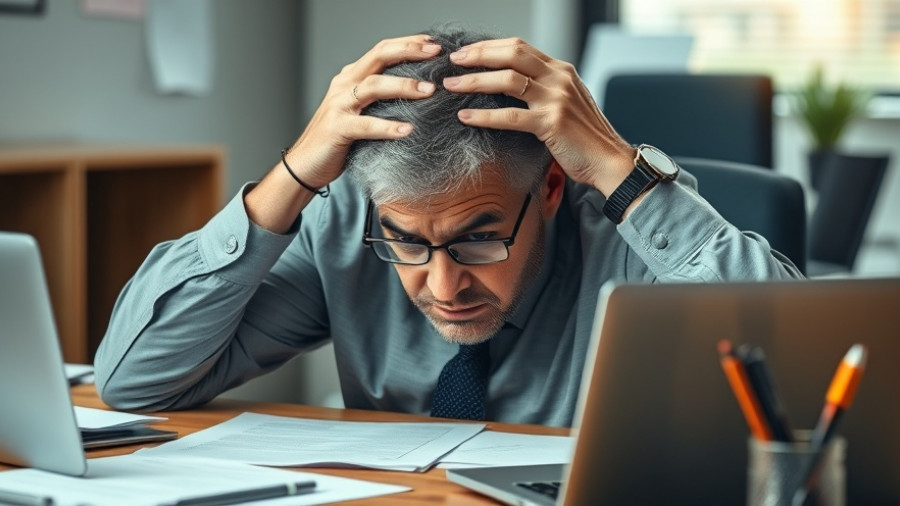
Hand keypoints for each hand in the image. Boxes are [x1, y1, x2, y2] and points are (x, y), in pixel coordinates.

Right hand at [284, 34, 440, 188]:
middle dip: (409, 51)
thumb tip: (421, 95)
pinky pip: (365, 125)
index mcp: (352, 77)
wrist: (306, 164)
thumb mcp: (362, 112)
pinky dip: (387, 126)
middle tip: (436, 53)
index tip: (435, 43)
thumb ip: (383, 100)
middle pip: (379, 56)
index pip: (382, 50)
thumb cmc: (339, 139)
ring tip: (429, 91)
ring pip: (374, 86)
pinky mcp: (337, 128)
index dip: (408, 43)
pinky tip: (407, 130)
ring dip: (403, 85)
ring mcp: (339, 105)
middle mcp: (345, 84)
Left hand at [443, 38, 635, 195]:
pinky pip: (510, 116)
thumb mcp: (566, 103)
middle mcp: (559, 79)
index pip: (520, 47)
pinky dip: (484, 115)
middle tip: (454, 61)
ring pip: (507, 81)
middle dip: (478, 55)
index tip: (467, 52)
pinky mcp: (551, 123)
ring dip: (474, 81)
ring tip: (452, 86)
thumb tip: (508, 87)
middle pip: (512, 54)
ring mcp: (556, 99)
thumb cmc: (585, 137)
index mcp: (561, 70)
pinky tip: (466, 116)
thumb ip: (543, 90)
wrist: (609, 161)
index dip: (490, 46)